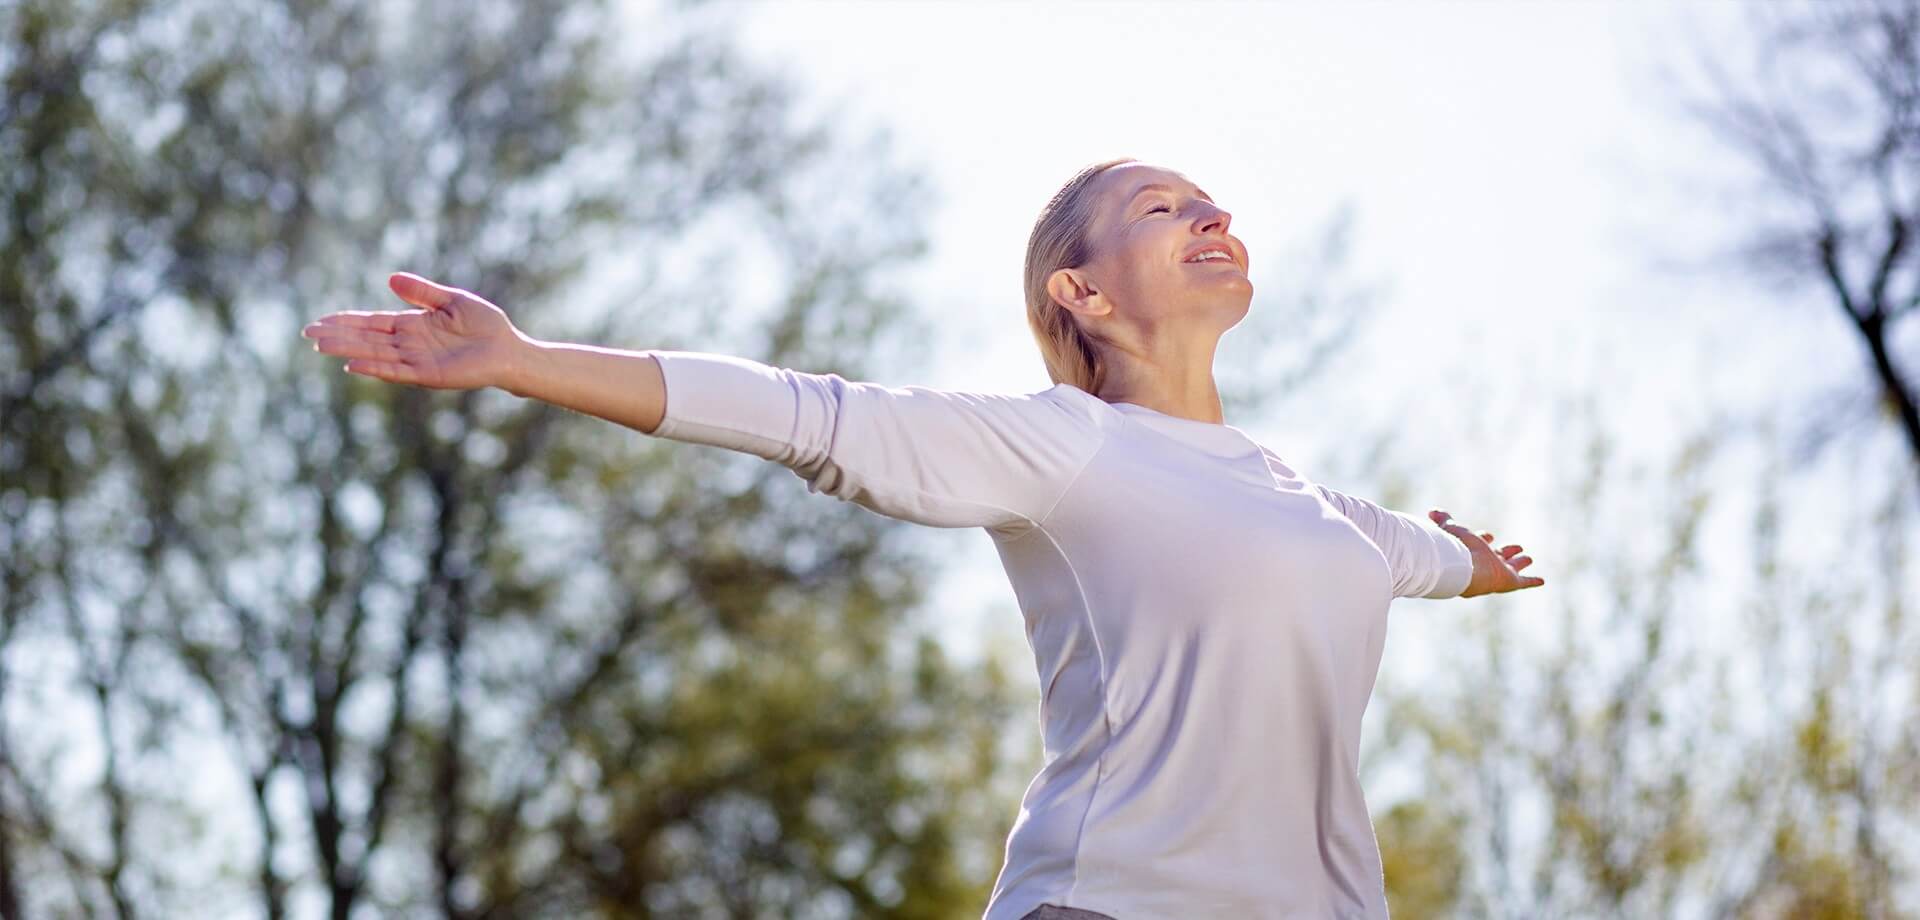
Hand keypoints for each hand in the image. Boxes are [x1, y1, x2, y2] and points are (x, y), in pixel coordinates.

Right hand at [302, 272, 528, 390]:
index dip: (346, 321)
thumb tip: (390, 279)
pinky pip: (396, 371)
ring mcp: (417, 360)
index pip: (372, 323)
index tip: (321, 321)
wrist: (509, 349)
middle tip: (308, 334)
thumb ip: (421, 292)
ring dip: (348, 350)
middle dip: (338, 336)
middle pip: (366, 339)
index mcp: (412, 325)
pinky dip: (375, 367)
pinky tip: (353, 364)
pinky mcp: (428, 375)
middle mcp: (409, 344)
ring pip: (375, 354)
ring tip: (321, 346)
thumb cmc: (485, 325)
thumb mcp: (451, 301)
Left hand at [1428, 509, 1544, 597]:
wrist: (1462, 568)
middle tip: (1515, 547)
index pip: (1480, 545)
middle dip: (1505, 552)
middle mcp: (1485, 563)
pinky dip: (1533, 581)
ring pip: (1512, 567)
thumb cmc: (1456, 548)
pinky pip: (1524, 582)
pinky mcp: (1509, 581)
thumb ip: (1443, 520)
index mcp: (1472, 552)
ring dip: (1519, 562)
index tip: (1488, 535)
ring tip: (1528, 558)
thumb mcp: (1451, 529)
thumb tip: (1432, 511)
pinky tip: (1541, 581)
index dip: (1484, 539)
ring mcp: (1498, 572)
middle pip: (1497, 557)